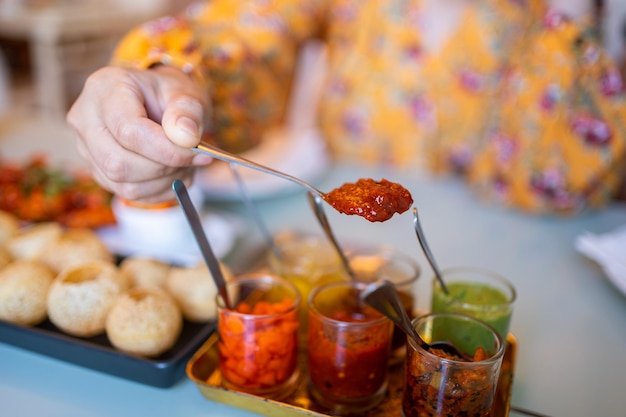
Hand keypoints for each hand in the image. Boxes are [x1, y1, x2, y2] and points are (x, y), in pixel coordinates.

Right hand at [67, 65, 212, 203]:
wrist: (156, 102)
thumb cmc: (169, 94)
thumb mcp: (185, 92)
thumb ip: (188, 111)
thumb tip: (187, 138)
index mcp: (104, 88)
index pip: (128, 131)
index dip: (166, 150)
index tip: (198, 153)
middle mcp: (85, 119)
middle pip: (119, 163)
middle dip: (164, 168)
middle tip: (193, 159)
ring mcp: (86, 148)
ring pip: (123, 184)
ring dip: (164, 182)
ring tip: (185, 164)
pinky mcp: (97, 171)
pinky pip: (128, 194)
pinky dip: (159, 190)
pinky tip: (173, 173)